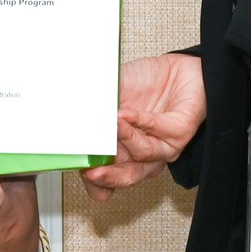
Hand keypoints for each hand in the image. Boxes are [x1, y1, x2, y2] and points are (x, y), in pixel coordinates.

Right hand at [81, 53, 206, 201]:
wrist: (177, 70)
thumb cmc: (143, 85)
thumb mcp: (110, 94)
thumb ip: (94, 106)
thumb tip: (69, 115)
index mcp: (121, 152)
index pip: (106, 180)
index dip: (93, 181)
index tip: (81, 171)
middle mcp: (141, 154)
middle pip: (126, 176)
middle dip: (108, 177)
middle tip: (91, 171)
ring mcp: (163, 145)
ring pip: (143, 154)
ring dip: (125, 138)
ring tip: (112, 122)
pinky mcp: (181, 131)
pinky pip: (160, 131)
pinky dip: (141, 122)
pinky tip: (126, 114)